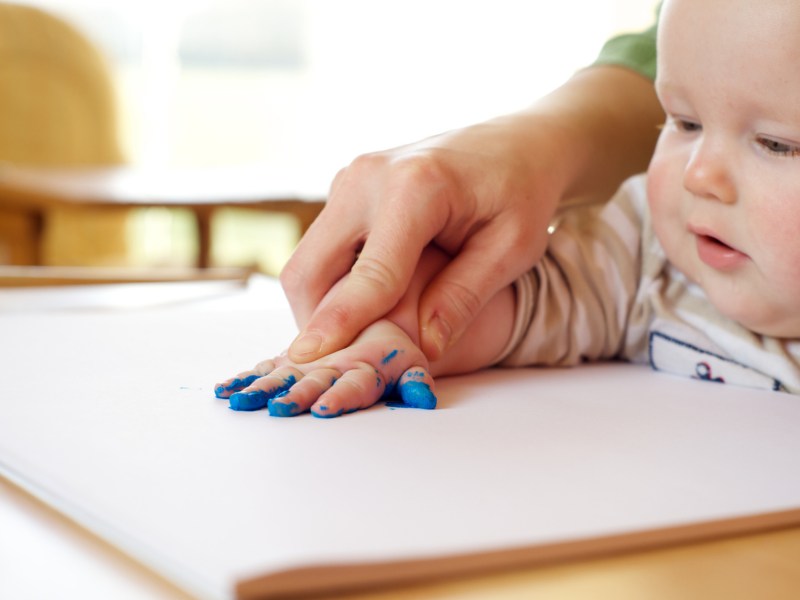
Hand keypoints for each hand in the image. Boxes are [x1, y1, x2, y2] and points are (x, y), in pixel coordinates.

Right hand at [280, 116, 562, 362]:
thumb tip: (423, 349)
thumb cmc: (521, 192)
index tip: (310, 362)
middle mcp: (368, 177)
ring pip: (308, 262)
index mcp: (416, 186)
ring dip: (323, 308)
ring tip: (361, 342)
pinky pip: (322, 250)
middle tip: (345, 365)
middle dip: (317, 324)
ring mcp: (351, 180)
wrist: (514, 142)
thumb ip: (464, 297)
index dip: (341, 322)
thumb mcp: (513, 248)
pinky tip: (368, 309)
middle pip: (310, 267)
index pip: (369, 273)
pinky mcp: (347, 190)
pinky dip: (334, 287)